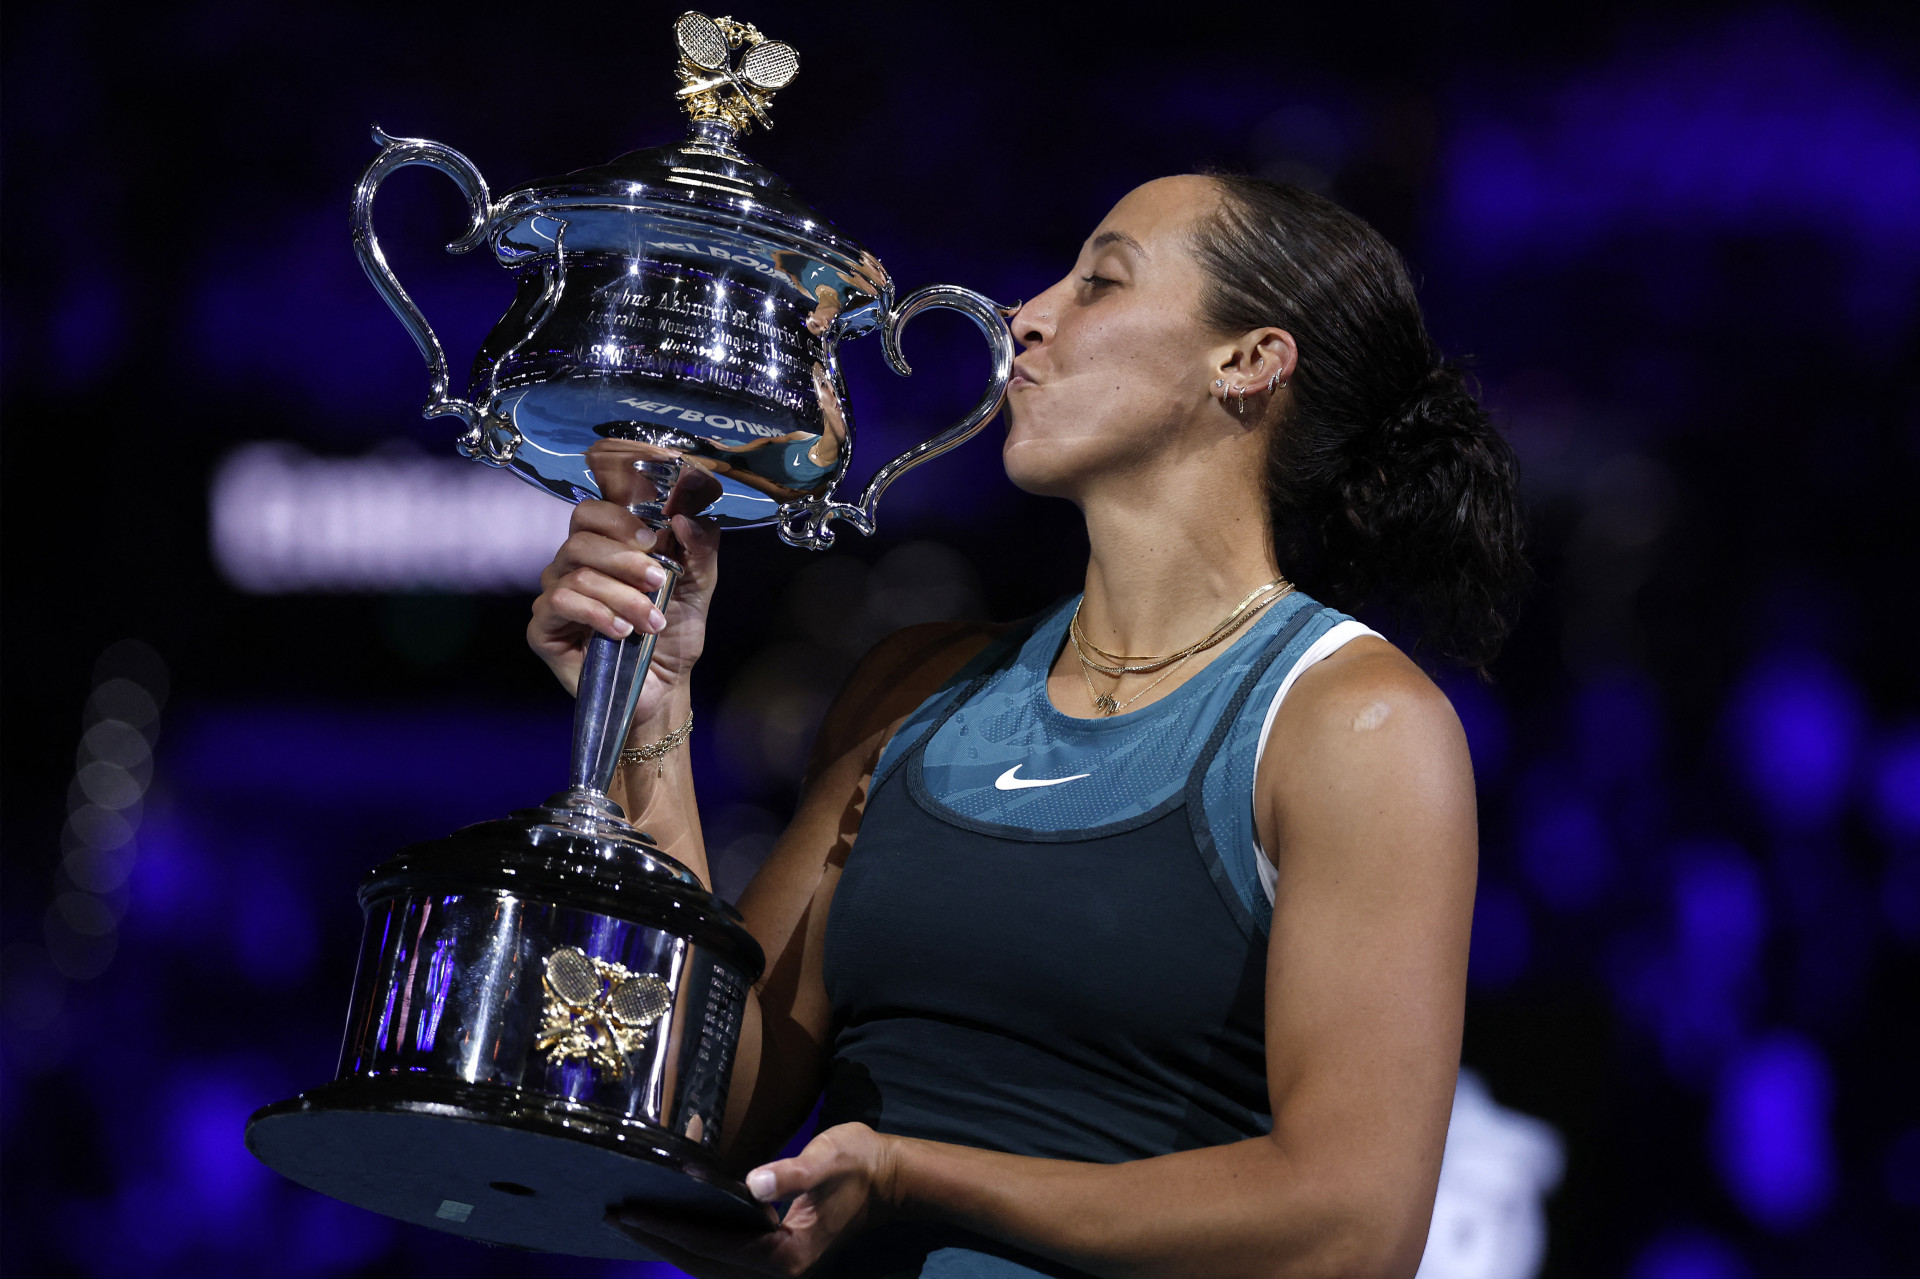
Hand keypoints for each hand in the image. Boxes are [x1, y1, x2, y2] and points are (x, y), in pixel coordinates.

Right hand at [527, 500, 719, 720]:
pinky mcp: (543, 627)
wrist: (665, 684)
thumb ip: (700, 546)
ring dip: (623, 596)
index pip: (592, 511)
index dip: (618, 517)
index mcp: (603, 546)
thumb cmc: (674, 631)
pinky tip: (621, 632)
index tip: (652, 539)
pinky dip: (597, 614)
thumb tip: (684, 516)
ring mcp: (554, 594)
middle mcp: (572, 565)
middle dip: (626, 560)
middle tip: (658, 581)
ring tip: (651, 622)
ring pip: (578, 573)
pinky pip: (561, 602)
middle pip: (581, 538)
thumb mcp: (698, 584)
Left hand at [606, 1123, 898, 1277]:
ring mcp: (774, 1266)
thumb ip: (792, 1174)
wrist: (889, 1178)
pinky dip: (694, 1241)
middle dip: (658, 1241)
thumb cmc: (859, 1165)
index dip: (670, 1230)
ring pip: (710, 1264)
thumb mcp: (827, 1161)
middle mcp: (775, 1270)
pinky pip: (723, 1254)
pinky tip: (672, 1222)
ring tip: (632, 1221)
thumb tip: (754, 1184)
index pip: (714, 1246)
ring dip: (671, 1244)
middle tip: (615, 1217)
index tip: (633, 1213)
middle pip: (703, 1264)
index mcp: (785, 1256)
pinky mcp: (773, 1254)